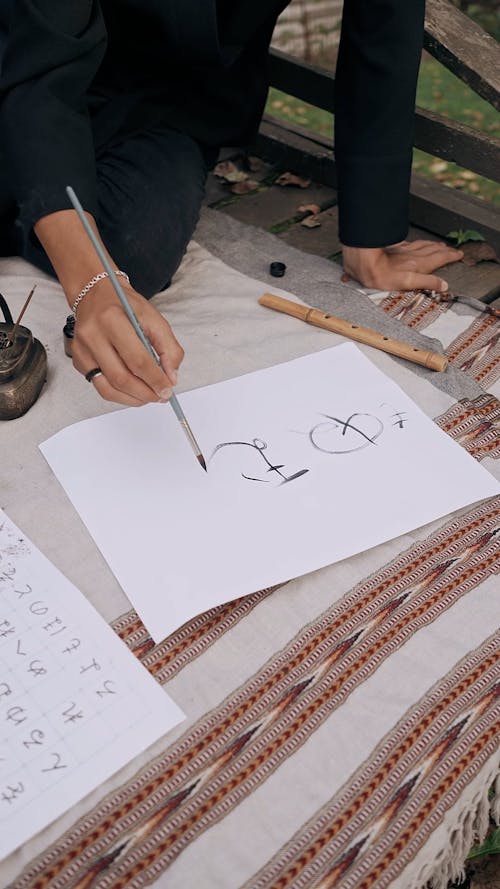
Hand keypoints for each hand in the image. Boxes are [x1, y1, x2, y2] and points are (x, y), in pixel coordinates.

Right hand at [71, 280, 183, 405]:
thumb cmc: (124, 305)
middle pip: (121, 378)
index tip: (168, 389)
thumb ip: (168, 347)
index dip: (155, 379)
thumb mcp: (154, 318)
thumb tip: (171, 378)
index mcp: (112, 319)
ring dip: (132, 399)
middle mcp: (92, 335)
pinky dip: (120, 393)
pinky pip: (100, 386)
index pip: (137, 360)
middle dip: (145, 393)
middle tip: (160, 396)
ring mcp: (81, 350)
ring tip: (148, 396)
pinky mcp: (78, 361)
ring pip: (108, 389)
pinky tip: (132, 389)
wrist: (96, 295)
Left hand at [341, 240, 463, 291]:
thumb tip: (443, 285)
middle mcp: (413, 256)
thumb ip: (427, 283)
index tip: (459, 254)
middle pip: (433, 250)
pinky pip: (411, 244)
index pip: (439, 258)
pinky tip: (417, 244)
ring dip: (434, 245)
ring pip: (423, 246)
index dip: (450, 256)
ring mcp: (404, 251)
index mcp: (418, 265)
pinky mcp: (393, 249)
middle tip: (454, 249)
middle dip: (445, 250)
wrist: (363, 262)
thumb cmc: (382, 275)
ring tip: (440, 245)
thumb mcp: (407, 283)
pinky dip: (419, 244)